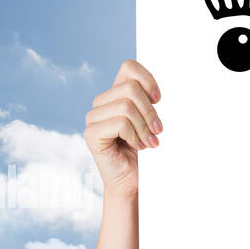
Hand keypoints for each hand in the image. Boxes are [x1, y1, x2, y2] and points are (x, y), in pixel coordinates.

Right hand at [84, 60, 162, 198]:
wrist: (133, 181)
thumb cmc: (143, 152)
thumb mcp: (150, 120)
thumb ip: (149, 101)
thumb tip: (158, 92)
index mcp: (114, 95)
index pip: (128, 67)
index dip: (147, 80)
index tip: (158, 100)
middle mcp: (100, 103)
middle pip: (130, 88)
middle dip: (149, 111)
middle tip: (157, 131)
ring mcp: (93, 118)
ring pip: (126, 106)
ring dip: (143, 127)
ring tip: (148, 142)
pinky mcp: (91, 134)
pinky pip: (120, 123)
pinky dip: (134, 136)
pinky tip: (137, 147)